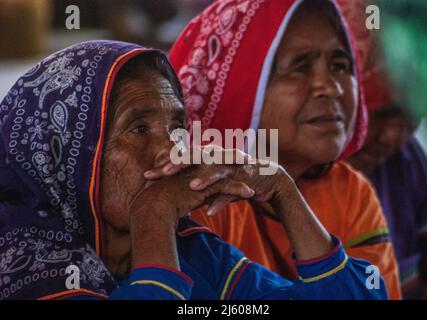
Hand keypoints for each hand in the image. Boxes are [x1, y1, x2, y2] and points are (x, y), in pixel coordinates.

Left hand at [141, 146, 332, 260]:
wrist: (270, 179)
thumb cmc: (235, 178)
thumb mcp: (214, 177)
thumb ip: (195, 180)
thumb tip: (170, 188)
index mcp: (210, 156)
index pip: (185, 157)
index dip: (167, 164)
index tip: (147, 174)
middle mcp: (221, 157)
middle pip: (197, 156)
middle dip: (179, 164)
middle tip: (161, 173)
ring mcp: (234, 168)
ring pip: (217, 171)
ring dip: (205, 179)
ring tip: (191, 187)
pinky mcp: (246, 181)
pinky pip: (231, 192)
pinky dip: (221, 202)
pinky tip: (209, 212)